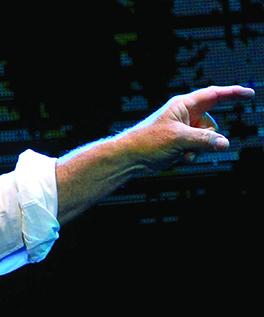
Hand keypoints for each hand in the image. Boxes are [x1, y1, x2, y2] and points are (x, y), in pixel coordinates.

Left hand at [122, 85, 254, 173]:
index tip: (250, 93)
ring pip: (206, 139)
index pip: (214, 95)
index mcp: (183, 105)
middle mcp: (185, 115)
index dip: (233, 93)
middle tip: (190, 145)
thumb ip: (204, 140)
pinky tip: (179, 158)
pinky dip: (192, 154)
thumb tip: (224, 144)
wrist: (131, 158)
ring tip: (181, 153)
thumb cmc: (148, 141)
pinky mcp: (181, 143)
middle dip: (207, 138)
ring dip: (198, 149)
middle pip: (212, 124)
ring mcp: (184, 130)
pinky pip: (198, 148)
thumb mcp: (179, 139)